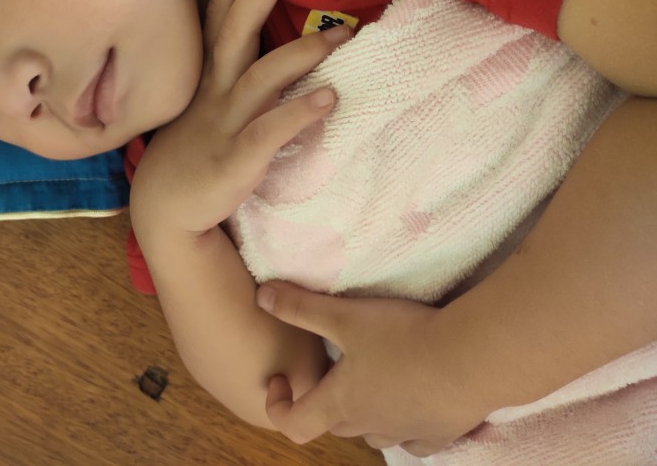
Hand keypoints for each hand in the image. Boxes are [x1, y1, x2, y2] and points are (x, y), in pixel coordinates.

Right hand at [130, 0, 347, 235]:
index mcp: (206, 78)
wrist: (166, 211)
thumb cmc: (194, 152)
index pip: (217, 17)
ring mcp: (223, 125)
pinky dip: (299, 113)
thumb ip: (231, 76)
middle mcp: (213, 93)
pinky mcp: (236, 160)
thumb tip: (263, 46)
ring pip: (260, 78)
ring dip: (300, 52)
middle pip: (234, 31)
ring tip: (342, 33)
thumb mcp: (206, 106)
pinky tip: (330, 98)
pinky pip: (269, 132)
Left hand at [256, 281, 489, 456]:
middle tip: (328, 366)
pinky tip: (413, 401)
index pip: (293, 425)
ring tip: (369, 379)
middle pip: (334, 424)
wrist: (473, 359)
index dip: (278, 405)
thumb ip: (300, 307)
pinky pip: (415, 439)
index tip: (282, 377)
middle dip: (322, 400)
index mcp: (341, 403)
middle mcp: (371, 425)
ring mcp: (408, 433)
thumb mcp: (344, 315)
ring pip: (374, 434)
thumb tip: (261, 295)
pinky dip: (406, 424)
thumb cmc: (403, 338)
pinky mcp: (441, 432)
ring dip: (364, 413)